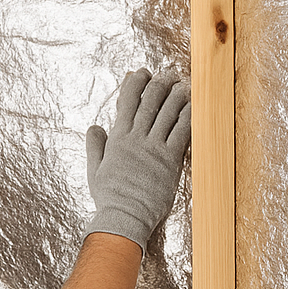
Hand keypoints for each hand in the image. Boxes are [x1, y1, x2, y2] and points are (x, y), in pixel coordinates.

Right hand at [84, 69, 190, 252]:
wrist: (125, 216)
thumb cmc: (109, 197)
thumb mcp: (94, 170)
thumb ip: (94, 146)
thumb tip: (94, 127)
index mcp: (117, 139)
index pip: (127, 103)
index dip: (135, 84)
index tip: (141, 72)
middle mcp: (136, 139)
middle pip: (150, 102)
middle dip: (159, 83)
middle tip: (167, 73)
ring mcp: (154, 148)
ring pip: (167, 113)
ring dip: (176, 95)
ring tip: (183, 84)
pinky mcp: (170, 159)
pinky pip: (182, 132)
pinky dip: (188, 116)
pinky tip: (193, 105)